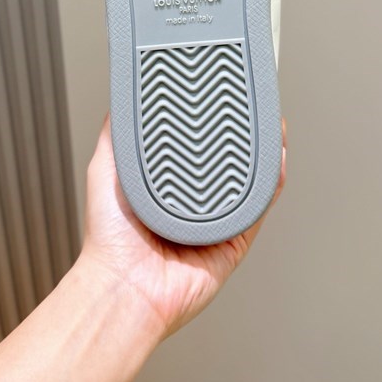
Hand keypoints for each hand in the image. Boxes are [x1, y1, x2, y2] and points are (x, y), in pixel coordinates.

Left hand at [81, 113, 286, 340]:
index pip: (196, 146)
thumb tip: (121, 99)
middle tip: (254, 106)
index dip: (213, 121)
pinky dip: (271, 185)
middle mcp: (193, 204)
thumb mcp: (105, 170)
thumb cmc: (109, 239)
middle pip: (228, 162)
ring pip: (250, 183)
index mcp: (166, 186)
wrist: (124, 288)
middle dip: (245, 135)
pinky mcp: (233, 242)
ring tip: (272, 126)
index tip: (222, 94)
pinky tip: (277, 161)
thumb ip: (116, 136)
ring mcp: (216, 222)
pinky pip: (258, 210)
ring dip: (265, 154)